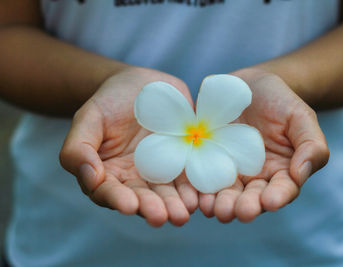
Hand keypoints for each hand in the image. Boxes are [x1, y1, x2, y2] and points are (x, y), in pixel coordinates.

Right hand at [59, 67, 197, 226]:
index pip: (109, 192)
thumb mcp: (89, 117)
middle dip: (152, 208)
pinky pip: (192, 176)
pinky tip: (203, 196)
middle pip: (143, 198)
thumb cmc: (110, 100)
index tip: (129, 205)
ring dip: (176, 204)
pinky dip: (197, 187)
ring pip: (169, 192)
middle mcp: (136, 179)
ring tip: (184, 212)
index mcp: (109, 174)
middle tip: (162, 217)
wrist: (142, 84)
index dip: (118, 199)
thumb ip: (78, 148)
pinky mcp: (185, 161)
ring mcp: (163, 171)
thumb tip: (91, 178)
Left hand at [199, 67, 329, 222]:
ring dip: (220, 204)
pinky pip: (202, 177)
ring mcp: (229, 171)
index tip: (269, 201)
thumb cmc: (281, 101)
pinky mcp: (207, 161)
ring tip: (213, 207)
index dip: (278, 197)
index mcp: (282, 172)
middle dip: (245, 207)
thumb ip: (311, 145)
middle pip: (251, 199)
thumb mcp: (301, 117)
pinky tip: (194, 195)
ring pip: (225, 194)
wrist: (250, 86)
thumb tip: (300, 174)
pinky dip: (198, 189)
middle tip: (238, 211)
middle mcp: (255, 178)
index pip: (283, 190)